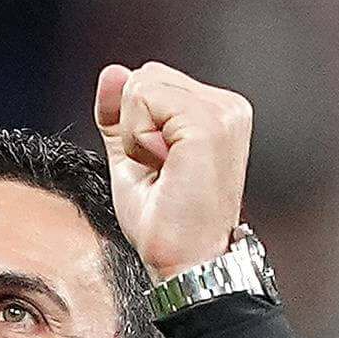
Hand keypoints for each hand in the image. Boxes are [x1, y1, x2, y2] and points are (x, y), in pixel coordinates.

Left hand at [93, 62, 252, 280]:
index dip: (134, 122)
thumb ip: (120, 116)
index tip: (156, 165)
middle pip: (146, 75)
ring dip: (135, 134)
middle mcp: (227, 107)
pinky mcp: (209, 123)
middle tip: (159, 170)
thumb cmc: (166, 225)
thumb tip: (111, 73)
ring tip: (162, 170)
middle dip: (134, 124)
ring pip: (142, 84)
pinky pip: (143, 98)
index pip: (152, 80)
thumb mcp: (132, 160)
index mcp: (217, 113)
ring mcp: (223, 113)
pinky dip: (137, 138)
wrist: (187, 263)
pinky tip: (162, 166)